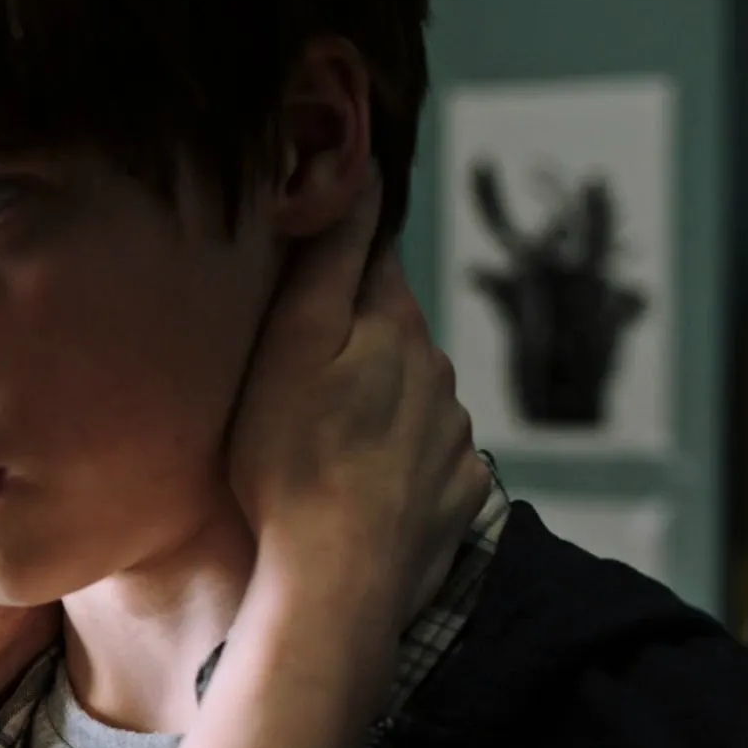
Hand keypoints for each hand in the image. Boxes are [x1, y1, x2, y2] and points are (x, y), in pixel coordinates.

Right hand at [227, 169, 493, 628]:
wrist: (338, 579)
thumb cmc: (292, 459)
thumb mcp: (292, 341)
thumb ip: (332, 255)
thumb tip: (366, 168)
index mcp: (393, 324)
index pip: (373, 258)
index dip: (340, 253)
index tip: (307, 262)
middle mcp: (436, 370)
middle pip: (391, 328)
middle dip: (353, 334)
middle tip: (294, 364)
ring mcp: (452, 435)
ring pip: (409, 393)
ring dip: (375, 400)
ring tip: (321, 435)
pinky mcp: (456, 493)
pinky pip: (424, 457)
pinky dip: (394, 460)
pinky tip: (356, 483)